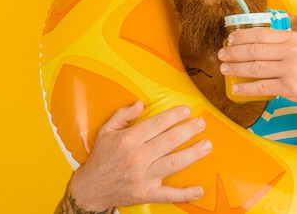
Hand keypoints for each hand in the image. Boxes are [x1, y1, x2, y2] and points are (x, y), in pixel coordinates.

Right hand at [67, 101, 211, 211]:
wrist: (89, 189)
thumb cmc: (100, 157)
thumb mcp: (106, 131)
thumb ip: (123, 115)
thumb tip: (141, 103)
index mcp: (128, 140)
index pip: (156, 124)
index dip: (173, 115)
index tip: (187, 110)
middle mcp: (137, 157)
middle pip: (169, 141)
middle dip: (188, 130)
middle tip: (202, 123)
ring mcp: (143, 177)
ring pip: (173, 164)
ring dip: (193, 154)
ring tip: (207, 145)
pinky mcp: (146, 194)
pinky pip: (168, 194)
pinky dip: (185, 193)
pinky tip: (200, 189)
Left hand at [217, 28, 296, 106]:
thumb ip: (279, 41)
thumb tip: (251, 39)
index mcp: (292, 38)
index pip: (261, 34)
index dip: (242, 36)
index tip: (230, 39)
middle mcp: (290, 52)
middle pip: (254, 50)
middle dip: (234, 52)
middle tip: (222, 54)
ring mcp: (289, 70)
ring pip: (255, 68)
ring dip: (236, 68)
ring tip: (224, 68)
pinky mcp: (288, 88)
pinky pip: (261, 86)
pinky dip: (246, 87)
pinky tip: (236, 88)